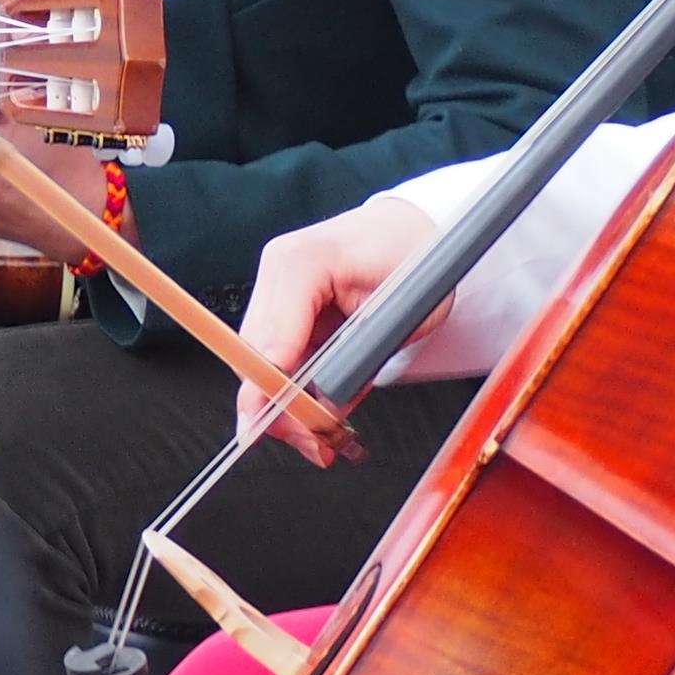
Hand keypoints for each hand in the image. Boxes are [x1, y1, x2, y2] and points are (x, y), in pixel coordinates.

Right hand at [234, 195, 437, 459]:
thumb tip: (321, 407)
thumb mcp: (398, 311)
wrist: (417, 230)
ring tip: (321, 443)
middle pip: (257, 355)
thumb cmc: (416, 259)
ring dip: (287, 408)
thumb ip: (354, 356)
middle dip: (279, 407)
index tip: (269, 420)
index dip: (268, 382)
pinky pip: (282, 362)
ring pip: (264, 365)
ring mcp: (279, 292)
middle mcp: (279, 274)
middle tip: (313, 444)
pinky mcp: (288, 311)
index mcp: (301, 262)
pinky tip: (319, 423)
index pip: (270, 334)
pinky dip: (297, 394)